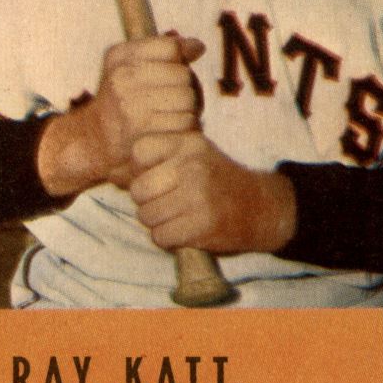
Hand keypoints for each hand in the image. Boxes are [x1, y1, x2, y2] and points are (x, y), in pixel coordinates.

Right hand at [37, 34, 203, 196]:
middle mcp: (121, 78)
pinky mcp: (141, 131)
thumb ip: (165, 51)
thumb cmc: (121, 100)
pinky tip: (174, 131)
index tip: (175, 71)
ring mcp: (129, 104)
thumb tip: (197, 47)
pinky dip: (187, 129)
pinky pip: (185, 122)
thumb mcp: (131, 66)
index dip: (181, 59)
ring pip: (188, 98)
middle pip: (183, 75)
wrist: (94, 141)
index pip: (170, 47)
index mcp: (119, 57)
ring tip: (174, 116)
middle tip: (176, 101)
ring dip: (190, 110)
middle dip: (187, 88)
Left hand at [129, 131, 297, 254]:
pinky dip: (167, 239)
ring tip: (176, 218)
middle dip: (145, 202)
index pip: (139, 151)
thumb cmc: (218, 180)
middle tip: (163, 204)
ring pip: (146, 216)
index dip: (140, 169)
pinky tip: (183, 231)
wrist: (261, 207)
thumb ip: (164, 155)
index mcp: (189, 143)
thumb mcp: (196, 153)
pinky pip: (160, 237)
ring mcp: (197, 196)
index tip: (155, 178)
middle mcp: (192, 166)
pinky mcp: (201, 225)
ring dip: (157, 223)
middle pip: (138, 189)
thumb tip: (121, 172)